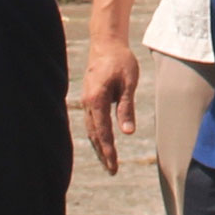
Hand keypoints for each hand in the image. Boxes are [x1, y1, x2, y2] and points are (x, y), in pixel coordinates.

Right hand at [81, 38, 140, 174]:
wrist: (106, 44)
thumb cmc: (120, 61)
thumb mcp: (128, 84)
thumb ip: (126, 108)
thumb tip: (127, 132)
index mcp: (96, 99)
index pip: (102, 132)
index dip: (108, 150)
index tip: (114, 165)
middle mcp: (87, 103)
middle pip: (94, 135)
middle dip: (103, 153)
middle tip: (112, 171)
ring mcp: (86, 101)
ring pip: (91, 129)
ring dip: (98, 146)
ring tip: (108, 162)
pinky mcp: (89, 99)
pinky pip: (91, 121)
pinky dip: (96, 135)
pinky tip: (102, 143)